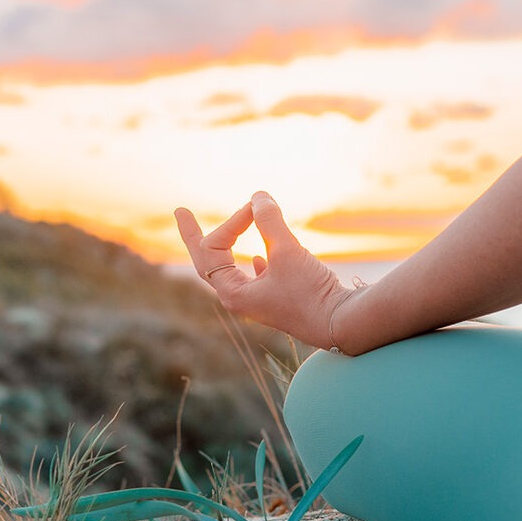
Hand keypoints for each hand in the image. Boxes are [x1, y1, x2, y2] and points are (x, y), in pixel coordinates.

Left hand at [175, 191, 350, 348]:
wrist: (340, 324)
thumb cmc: (310, 293)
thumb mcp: (287, 252)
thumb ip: (270, 221)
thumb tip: (258, 196)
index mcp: (233, 293)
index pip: (214, 248)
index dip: (231, 222)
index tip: (255, 208)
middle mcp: (240, 298)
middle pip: (208, 261)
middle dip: (195, 236)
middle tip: (180, 212)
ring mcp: (257, 300)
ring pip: (233, 267)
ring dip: (228, 244)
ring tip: (220, 231)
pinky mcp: (277, 298)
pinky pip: (256, 277)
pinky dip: (255, 262)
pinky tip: (259, 258)